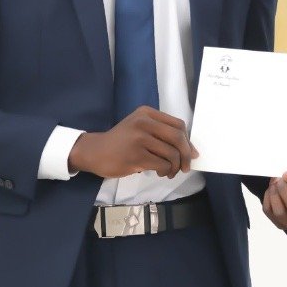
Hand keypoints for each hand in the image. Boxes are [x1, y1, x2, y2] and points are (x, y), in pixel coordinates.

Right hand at [69, 108, 196, 179]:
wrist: (94, 151)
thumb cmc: (121, 142)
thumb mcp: (140, 129)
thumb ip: (163, 134)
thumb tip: (191, 152)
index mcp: (146, 113)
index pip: (178, 125)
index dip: (188, 141)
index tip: (190, 154)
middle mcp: (143, 122)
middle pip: (178, 138)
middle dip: (186, 155)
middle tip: (184, 167)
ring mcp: (139, 139)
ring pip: (171, 154)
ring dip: (174, 167)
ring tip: (168, 172)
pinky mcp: (136, 156)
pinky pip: (162, 165)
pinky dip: (165, 171)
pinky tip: (160, 173)